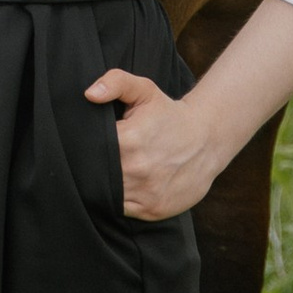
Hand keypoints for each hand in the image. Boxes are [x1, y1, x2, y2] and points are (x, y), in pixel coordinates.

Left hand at [85, 66, 229, 221]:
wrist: (207, 140)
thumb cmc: (169, 115)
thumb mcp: (144, 90)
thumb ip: (115, 83)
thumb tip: (90, 94)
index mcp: (128, 140)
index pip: (90, 150)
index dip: (85, 147)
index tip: (89, 143)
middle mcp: (136, 169)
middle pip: (96, 174)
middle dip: (93, 167)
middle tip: (101, 158)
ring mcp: (145, 192)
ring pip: (107, 194)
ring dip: (105, 185)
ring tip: (113, 171)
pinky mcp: (152, 209)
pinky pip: (122, 209)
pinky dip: (119, 200)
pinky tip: (125, 185)